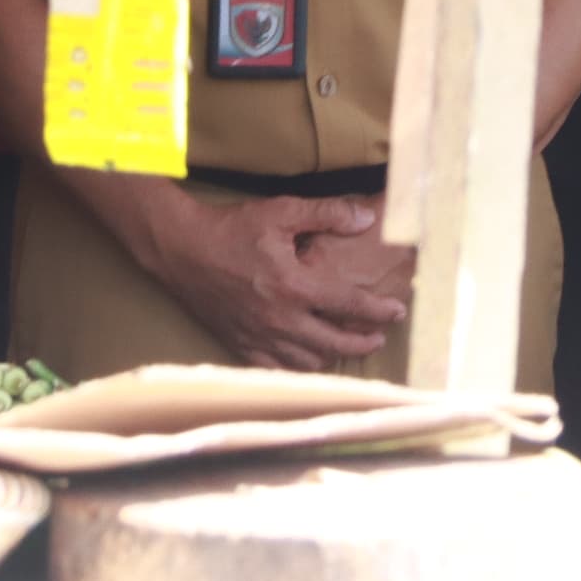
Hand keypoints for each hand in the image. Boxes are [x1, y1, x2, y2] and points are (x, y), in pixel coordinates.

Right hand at [148, 192, 408, 372]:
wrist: (182, 249)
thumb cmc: (232, 228)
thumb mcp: (281, 211)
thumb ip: (327, 214)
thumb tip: (366, 218)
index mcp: (295, 286)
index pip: (350, 306)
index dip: (379, 311)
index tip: (398, 312)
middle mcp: (281, 319)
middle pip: (335, 343)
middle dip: (362, 341)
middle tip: (378, 337)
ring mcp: (260, 336)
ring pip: (308, 361)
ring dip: (332, 356)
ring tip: (344, 346)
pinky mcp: (241, 344)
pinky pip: (277, 369)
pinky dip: (297, 367)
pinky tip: (305, 358)